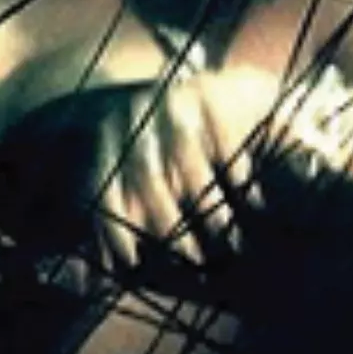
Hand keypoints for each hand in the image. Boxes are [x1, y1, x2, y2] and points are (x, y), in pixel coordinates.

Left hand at [93, 62, 285, 277]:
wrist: (217, 93)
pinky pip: (220, 136)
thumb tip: (102, 264)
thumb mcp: (142, 182)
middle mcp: (134, 116)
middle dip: (169, 221)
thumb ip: (124, 216)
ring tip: (227, 234)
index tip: (132, 258)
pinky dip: (234, 170)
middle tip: (194, 258)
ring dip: (205, 199)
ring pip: (184, 154)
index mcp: (109, 141)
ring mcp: (169, 99)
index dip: (112, 224)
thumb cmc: (173, 154)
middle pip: (147, 173)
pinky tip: (249, 197)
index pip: (103, 185)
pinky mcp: (206, 90)